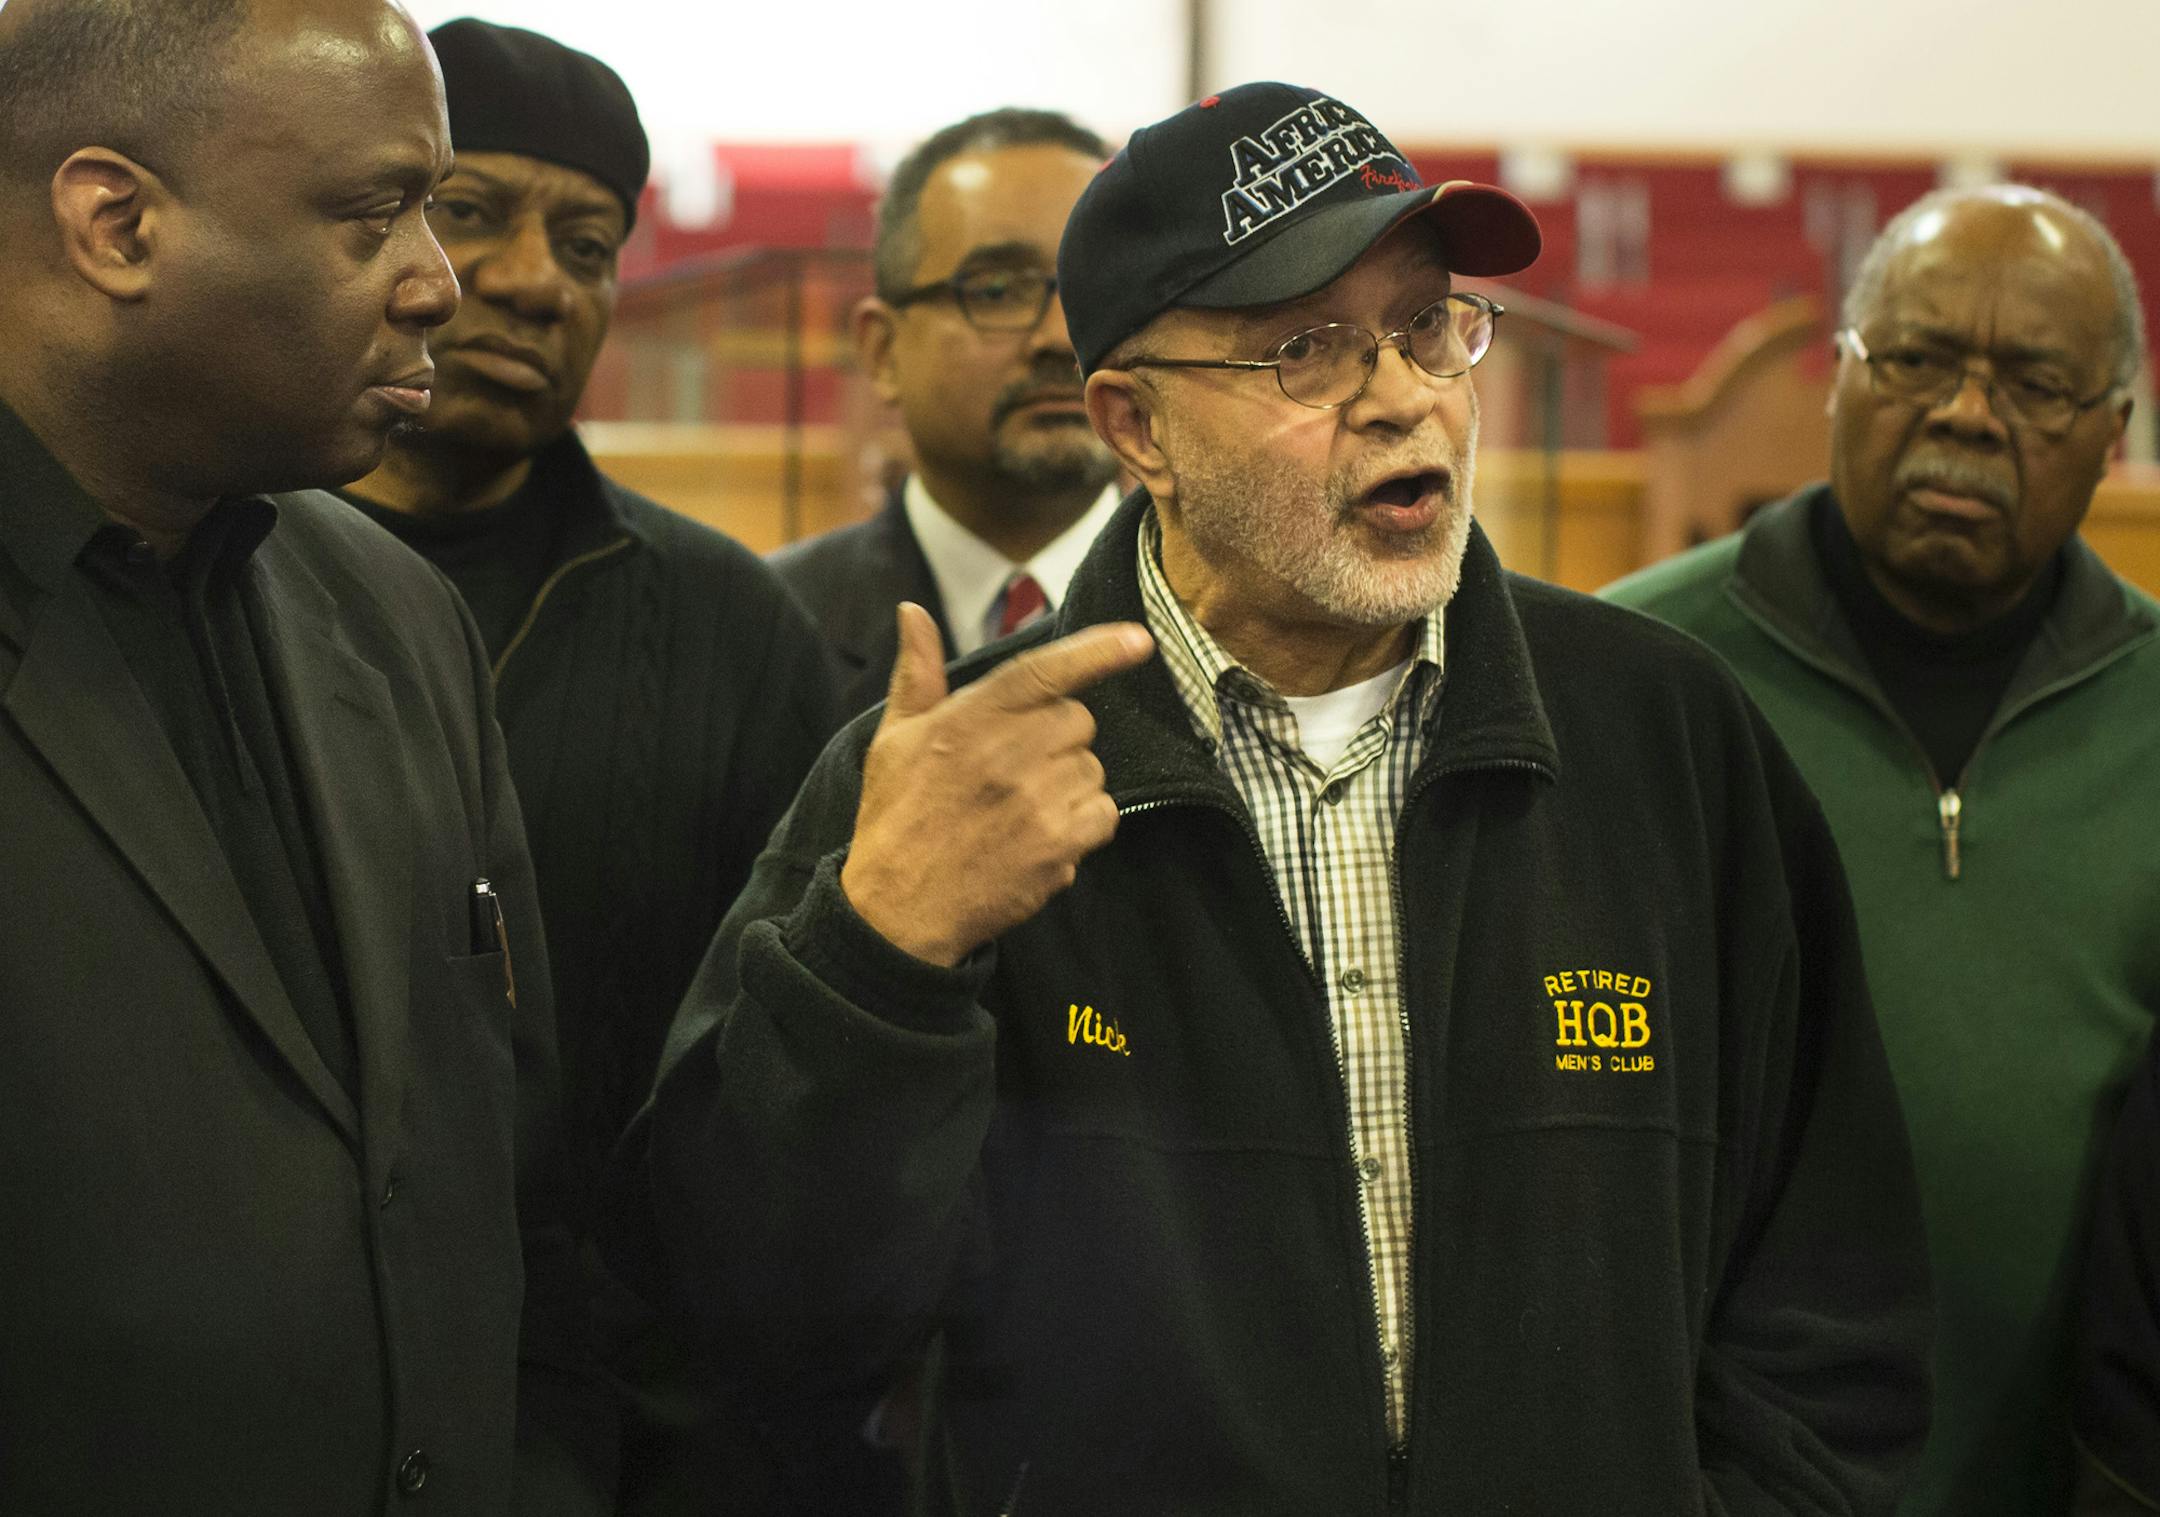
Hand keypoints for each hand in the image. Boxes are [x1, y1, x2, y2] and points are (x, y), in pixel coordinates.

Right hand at [840, 603, 1153, 965]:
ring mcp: (1038, 800)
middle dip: (1058, 738)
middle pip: (1078, 720)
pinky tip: (1041, 837)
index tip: (1139, 639)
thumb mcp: (894, 738)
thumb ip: (916, 671)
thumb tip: (912, 611)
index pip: (1045, 669)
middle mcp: (1009, 752)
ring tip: (1020, 810)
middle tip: (1016, 769)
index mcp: (970, 717)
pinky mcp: (1058, 844)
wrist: (896, 909)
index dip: (1097, 650)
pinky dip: (1084, 825)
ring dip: (1070, 784)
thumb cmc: (896, 818)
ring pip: (1092, 768)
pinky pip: (1104, 814)